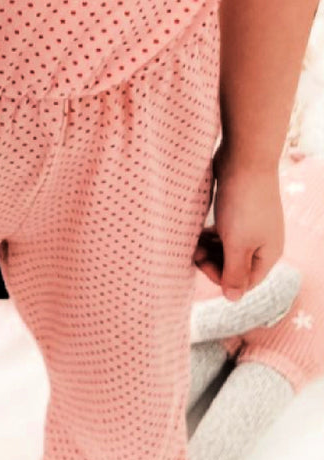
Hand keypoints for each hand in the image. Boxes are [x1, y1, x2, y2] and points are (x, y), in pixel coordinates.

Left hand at [195, 155, 284, 301]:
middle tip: (192, 250)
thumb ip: (234, 272)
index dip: (220, 278)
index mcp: (268, 254)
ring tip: (191, 240)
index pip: (244, 282)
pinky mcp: (236, 211)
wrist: (244, 160)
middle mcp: (262, 242)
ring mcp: (250, 225)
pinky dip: (208, 234)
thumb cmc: (242, 204)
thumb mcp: (237, 243)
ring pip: (225, 248)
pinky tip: (196, 229)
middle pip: (233, 265)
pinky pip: (221, 231)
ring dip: (207, 248)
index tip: (200, 262)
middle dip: (211, 262)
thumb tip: (232, 299)